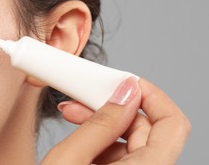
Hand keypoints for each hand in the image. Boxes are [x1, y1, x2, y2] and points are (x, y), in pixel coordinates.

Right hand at [41, 77, 190, 163]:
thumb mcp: (68, 162)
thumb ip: (99, 125)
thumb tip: (125, 93)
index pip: (172, 125)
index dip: (151, 97)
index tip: (124, 82)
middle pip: (147, 130)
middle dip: (114, 108)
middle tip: (84, 95)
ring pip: (131, 142)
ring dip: (102, 123)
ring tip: (72, 114)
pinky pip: (119, 156)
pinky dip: (99, 140)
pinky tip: (77, 133)